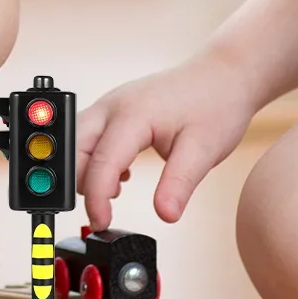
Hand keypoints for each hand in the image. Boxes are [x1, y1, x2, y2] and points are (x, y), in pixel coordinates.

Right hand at [76, 53, 256, 229]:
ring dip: (83, 170)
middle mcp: (113, 105)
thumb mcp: (204, 151)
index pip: (100, 162)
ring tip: (113, 194)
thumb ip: (179, 184)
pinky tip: (120, 176)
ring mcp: (111, 104)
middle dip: (79, 183)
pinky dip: (92, 160)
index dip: (95, 199)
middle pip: (73, 148)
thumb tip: (165, 216)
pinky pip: (88, 135)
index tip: (102, 224)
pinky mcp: (114, 108)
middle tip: (102, 213)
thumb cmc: (215, 105)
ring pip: (75, 140)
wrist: (223, 74)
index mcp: (132, 115)